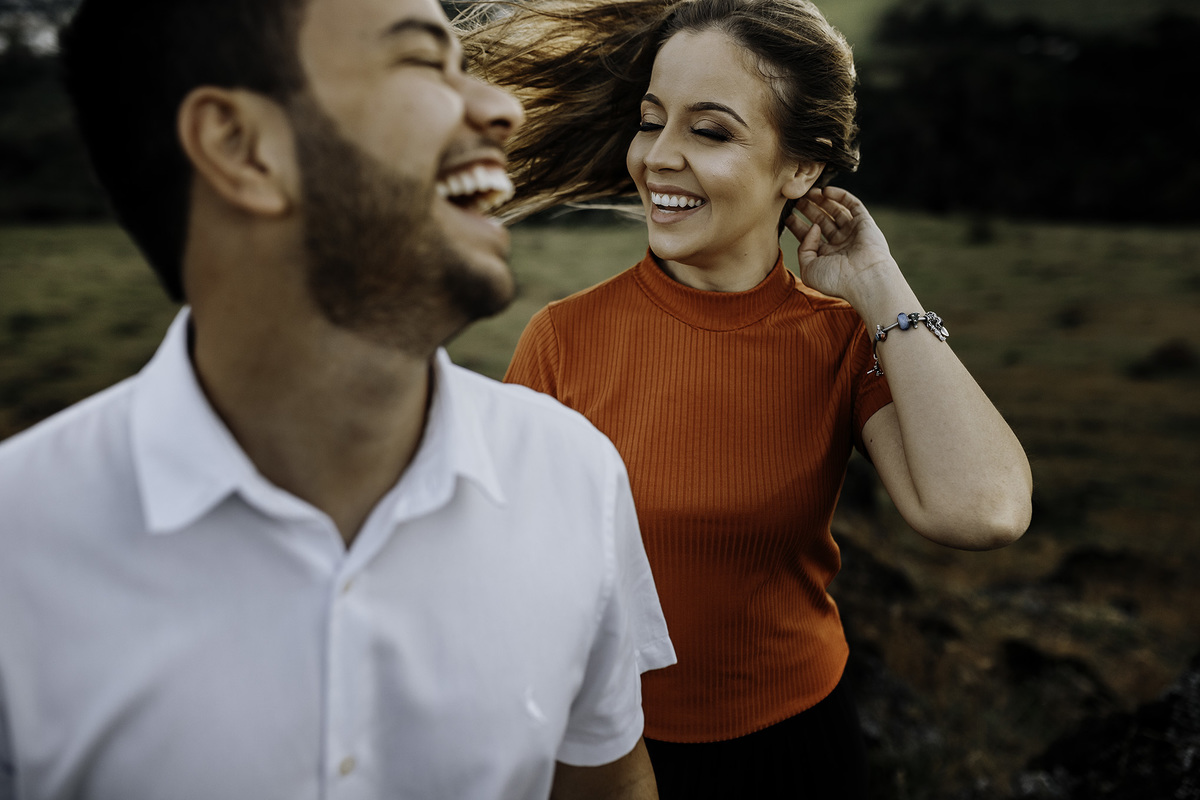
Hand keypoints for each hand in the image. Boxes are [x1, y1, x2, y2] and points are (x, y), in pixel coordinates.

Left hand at [784, 186, 897, 303]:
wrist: (864, 279)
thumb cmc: (836, 280)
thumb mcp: (809, 269)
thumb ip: (803, 249)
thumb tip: (812, 227)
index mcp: (827, 256)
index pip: (809, 237)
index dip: (798, 225)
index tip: (787, 216)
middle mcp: (840, 244)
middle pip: (821, 221)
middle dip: (808, 210)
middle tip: (795, 200)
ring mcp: (853, 232)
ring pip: (835, 211)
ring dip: (821, 201)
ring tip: (807, 192)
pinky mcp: (865, 222)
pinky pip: (852, 204)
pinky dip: (840, 196)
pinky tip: (825, 191)